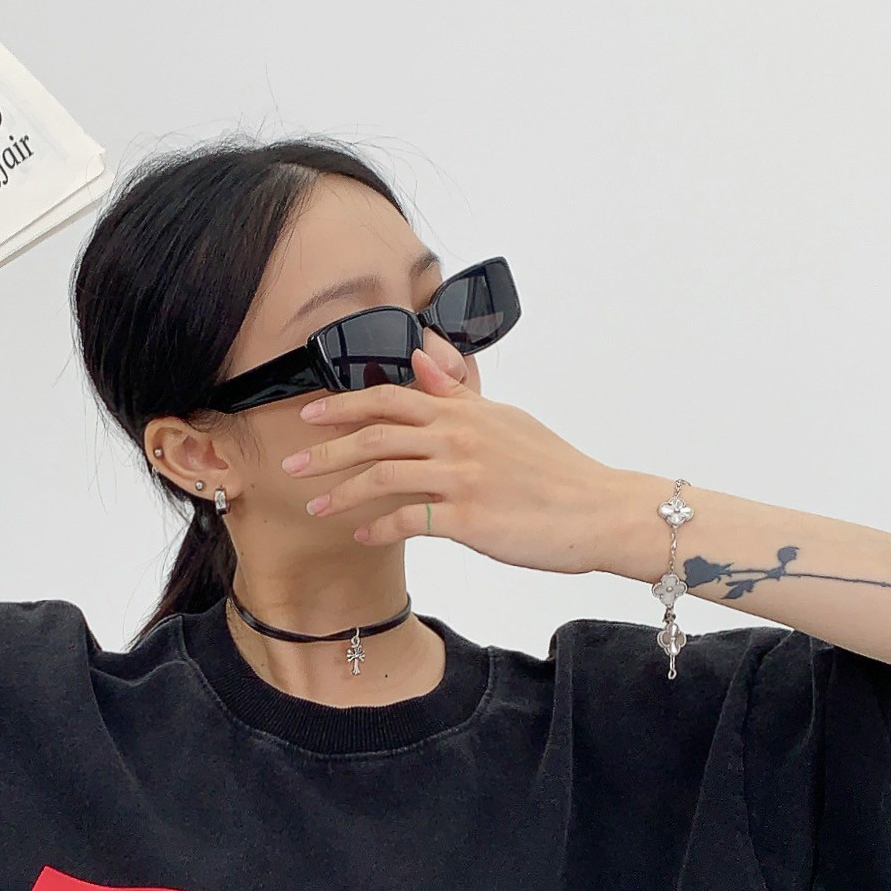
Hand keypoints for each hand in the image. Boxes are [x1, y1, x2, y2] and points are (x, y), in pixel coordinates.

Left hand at [280, 330, 648, 576]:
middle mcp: (459, 438)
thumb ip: (460, 393)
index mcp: (465, 412)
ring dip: (341, 492)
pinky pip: (409, 519)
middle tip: (290, 463)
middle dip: (326, 449)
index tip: (309, 415)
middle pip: (375, 434)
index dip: (344, 404)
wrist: (600, 511)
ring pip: (383, 475)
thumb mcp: (508, 420)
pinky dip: (379, 526)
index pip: (392, 396)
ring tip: (315, 508)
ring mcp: (463, 477)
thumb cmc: (556, 470)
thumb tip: (424, 356)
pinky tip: (363, 534)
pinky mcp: (470, 518)